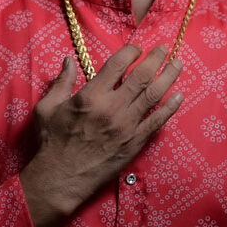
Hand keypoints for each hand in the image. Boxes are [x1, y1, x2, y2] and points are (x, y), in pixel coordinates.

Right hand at [19, 44, 183, 226]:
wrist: (61, 179)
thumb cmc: (52, 142)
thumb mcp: (47, 108)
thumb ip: (61, 82)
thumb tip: (69, 60)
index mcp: (91, 96)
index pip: (118, 64)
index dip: (130, 51)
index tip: (136, 48)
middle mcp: (112, 108)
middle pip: (141, 76)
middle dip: (155, 59)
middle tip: (164, 48)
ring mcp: (126, 126)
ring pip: (153, 95)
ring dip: (168, 77)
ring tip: (178, 64)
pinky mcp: (134, 143)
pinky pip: (157, 122)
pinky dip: (170, 107)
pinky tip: (179, 96)